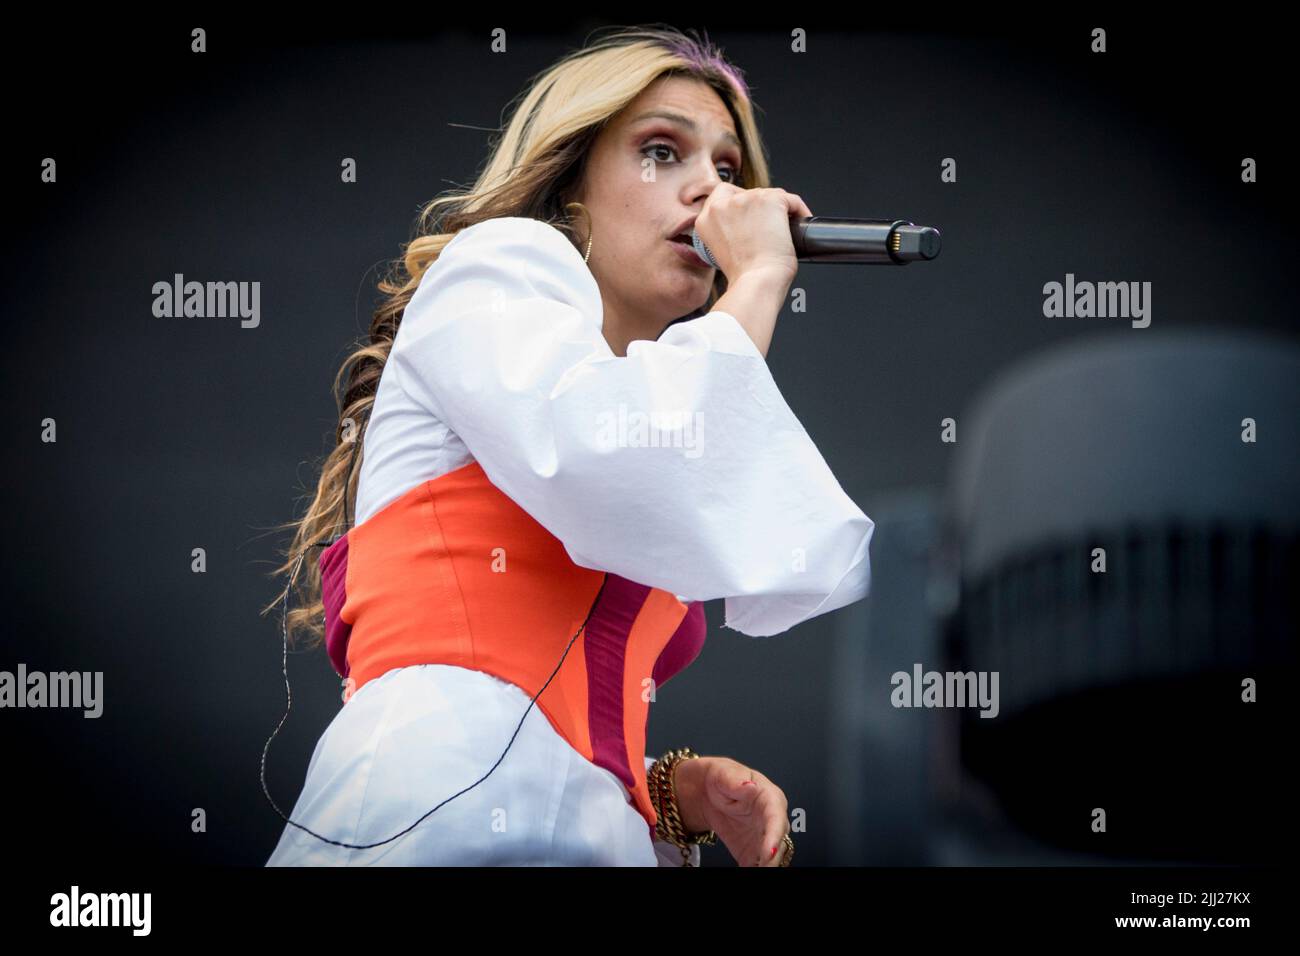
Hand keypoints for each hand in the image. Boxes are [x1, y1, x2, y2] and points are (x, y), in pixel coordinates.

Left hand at [673, 755, 789, 866]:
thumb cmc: (723, 778)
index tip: (768, 852)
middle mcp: (772, 820)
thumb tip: (750, 787)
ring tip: (754, 871)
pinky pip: (756, 865)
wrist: (709, 791)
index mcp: (770, 798)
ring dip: (766, 866)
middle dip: (772, 859)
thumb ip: (737, 782)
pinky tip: (745, 871)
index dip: (774, 836)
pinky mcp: (752, 850)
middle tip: (761, 868)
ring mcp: (764, 837)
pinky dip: (753, 870)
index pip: (776, 818)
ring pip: (772, 857)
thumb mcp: (726, 775)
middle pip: (779, 843)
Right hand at [694, 184, 812, 284]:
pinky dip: (799, 211)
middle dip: (761, 208)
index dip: (740, 204)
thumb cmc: (744, 276)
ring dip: (779, 211)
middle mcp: (723, 205)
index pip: (723, 194)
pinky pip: (791, 200)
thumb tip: (747, 224)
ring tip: (784, 231)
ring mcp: (746, 199)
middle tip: (769, 228)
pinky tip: (800, 224)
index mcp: (706, 218)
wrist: (757, 281)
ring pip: (770, 195)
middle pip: (748, 193)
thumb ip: (727, 231)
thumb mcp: (722, 251)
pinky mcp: (770, 199)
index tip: (751, 216)